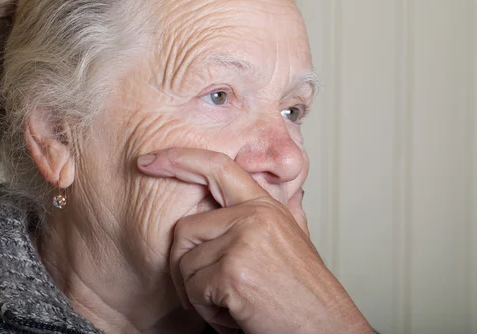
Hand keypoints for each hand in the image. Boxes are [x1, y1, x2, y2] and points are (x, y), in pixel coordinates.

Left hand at [138, 148, 371, 333]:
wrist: (326, 328)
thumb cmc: (306, 292)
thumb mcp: (295, 238)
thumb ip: (279, 210)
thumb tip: (284, 186)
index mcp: (266, 207)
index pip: (216, 167)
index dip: (179, 159)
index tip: (150, 160)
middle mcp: (254, 217)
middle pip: (185, 229)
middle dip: (186, 266)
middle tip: (210, 289)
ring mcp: (244, 241)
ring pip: (185, 264)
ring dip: (201, 294)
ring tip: (235, 302)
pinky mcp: (233, 271)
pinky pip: (193, 290)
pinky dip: (208, 312)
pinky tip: (237, 314)